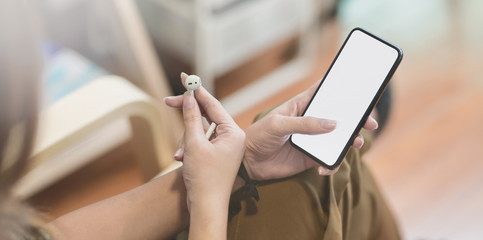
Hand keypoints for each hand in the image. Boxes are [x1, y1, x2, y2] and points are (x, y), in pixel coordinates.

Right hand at [165, 74, 244, 238]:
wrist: (207, 207)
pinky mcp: (218, 155)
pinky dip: (189, 147)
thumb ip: (191, 117)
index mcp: (233, 132)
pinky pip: (200, 142)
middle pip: (206, 115)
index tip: (184, 76)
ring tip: (180, 156)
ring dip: (186, 140)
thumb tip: (188, 97)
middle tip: (167, 101)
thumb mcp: (194, 144)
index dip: (197, 89)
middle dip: (187, 118)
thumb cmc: (204, 178)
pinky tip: (182, 159)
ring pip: (200, 130)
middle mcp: (233, 137)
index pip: (213, 104)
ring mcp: (226, 147)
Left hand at [243, 80, 378, 180]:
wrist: (248, 162)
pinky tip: (324, 168)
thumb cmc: (258, 136)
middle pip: (338, 116)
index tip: (359, 85)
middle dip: (356, 118)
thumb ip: (304, 124)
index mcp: (301, 105)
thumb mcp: (278, 125)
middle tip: (370, 123)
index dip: (341, 88)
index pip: (324, 92)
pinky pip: (329, 159)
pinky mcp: (311, 157)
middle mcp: (310, 121)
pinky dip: (332, 164)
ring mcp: (312, 139)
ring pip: (338, 138)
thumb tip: (333, 124)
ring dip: (350, 141)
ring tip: (356, 143)